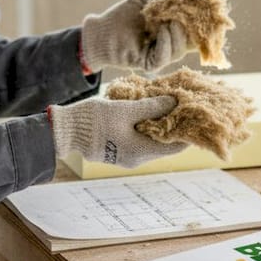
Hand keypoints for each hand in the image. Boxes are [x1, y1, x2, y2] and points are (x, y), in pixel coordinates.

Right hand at [48, 95, 186, 167]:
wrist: (64, 132)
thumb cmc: (94, 120)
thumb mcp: (125, 109)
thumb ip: (151, 106)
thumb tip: (174, 101)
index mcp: (141, 152)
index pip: (176, 146)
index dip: (188, 131)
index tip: (195, 115)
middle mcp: (136, 159)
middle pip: (165, 144)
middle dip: (174, 125)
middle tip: (181, 106)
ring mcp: (125, 156)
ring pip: (151, 142)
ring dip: (159, 125)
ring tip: (165, 105)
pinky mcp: (117, 150)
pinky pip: (139, 140)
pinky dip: (146, 128)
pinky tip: (147, 111)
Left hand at [80, 0, 190, 72]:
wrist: (102, 32)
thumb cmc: (123, 16)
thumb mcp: (146, 0)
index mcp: (171, 30)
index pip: (192, 27)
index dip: (201, 18)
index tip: (206, 5)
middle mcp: (169, 44)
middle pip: (190, 40)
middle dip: (192, 25)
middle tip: (190, 10)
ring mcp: (160, 55)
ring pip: (179, 49)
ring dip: (178, 33)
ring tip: (171, 20)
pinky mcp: (149, 63)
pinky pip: (163, 57)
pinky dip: (166, 43)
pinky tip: (162, 30)